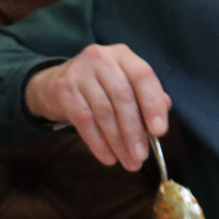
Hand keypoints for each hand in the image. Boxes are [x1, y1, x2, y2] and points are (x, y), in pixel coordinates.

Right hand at [25, 44, 171, 171]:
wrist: (54, 84)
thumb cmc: (100, 87)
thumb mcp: (124, 84)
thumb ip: (146, 95)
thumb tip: (164, 108)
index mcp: (123, 56)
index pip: (143, 76)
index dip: (153, 104)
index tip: (160, 132)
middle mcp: (101, 58)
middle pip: (122, 97)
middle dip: (134, 131)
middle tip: (141, 157)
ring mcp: (79, 72)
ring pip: (104, 112)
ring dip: (118, 142)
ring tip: (128, 162)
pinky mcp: (63, 90)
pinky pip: (84, 121)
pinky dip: (98, 143)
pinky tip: (108, 157)